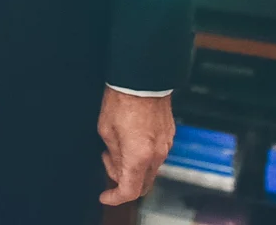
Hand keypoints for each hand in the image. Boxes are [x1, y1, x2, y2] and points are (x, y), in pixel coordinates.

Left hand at [98, 87, 174, 206]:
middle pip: (143, 184)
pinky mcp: (170, 134)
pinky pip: (157, 154)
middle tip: (108, 160)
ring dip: (133, 166)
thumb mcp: (106, 130)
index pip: (130, 191)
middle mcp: (157, 154)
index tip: (105, 195)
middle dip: (123, 180)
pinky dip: (143, 155)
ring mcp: (166, 144)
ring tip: (118, 145)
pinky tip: (131, 139)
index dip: (115, 197)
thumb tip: (117, 167)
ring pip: (150, 169)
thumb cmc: (122, 99)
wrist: (143, 77)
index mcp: (139, 156)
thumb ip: (114, 155)